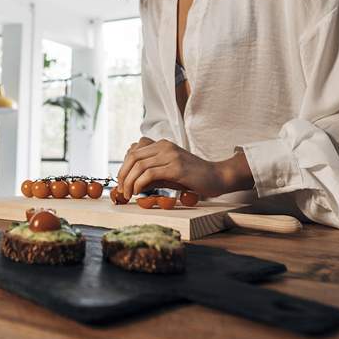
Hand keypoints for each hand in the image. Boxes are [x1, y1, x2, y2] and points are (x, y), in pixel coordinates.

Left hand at [117, 138, 254, 198]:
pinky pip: (149, 174)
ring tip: (128, 194)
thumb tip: (130, 182)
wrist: (217, 177)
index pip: (134, 150)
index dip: (124, 166)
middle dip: (123, 174)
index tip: (122, 182)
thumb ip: (151, 173)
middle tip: (121, 190)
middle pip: (133, 156)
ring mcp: (170, 155)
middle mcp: (164, 146)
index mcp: (162, 144)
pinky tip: (138, 192)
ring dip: (129, 181)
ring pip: (139, 165)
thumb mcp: (168, 172)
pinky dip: (139, 183)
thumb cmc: (193, 177)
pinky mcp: (176, 167)